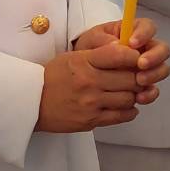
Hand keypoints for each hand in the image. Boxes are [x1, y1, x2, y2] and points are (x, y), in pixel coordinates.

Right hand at [39, 24, 164, 132]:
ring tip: (128, 91)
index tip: (137, 58)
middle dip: (138, 76)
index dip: (135, 56)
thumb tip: (126, 50)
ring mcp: (91, 103)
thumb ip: (99, 54)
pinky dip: (130, 111)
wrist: (32, 102)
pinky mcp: (92, 120)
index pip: (120, 55)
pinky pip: (122, 116)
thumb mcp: (72, 57)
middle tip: (137, 76)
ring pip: (129, 98)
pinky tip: (125, 106)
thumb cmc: (53, 77)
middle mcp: (89, 81)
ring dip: (134, 95)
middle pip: (130, 78)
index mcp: (84, 61)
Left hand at [74, 19, 169, 102]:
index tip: (132, 43)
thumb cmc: (90, 48)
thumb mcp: (91, 40)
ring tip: (139, 81)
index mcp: (133, 31)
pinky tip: (138, 97)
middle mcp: (144, 48)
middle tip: (140, 64)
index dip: (144, 34)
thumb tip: (117, 44)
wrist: (82, 70)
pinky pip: (153, 89)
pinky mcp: (144, 84)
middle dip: (154, 57)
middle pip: (162, 49)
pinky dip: (149, 93)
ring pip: (162, 69)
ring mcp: (147, 67)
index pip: (147, 27)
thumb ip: (102, 40)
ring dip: (153, 75)